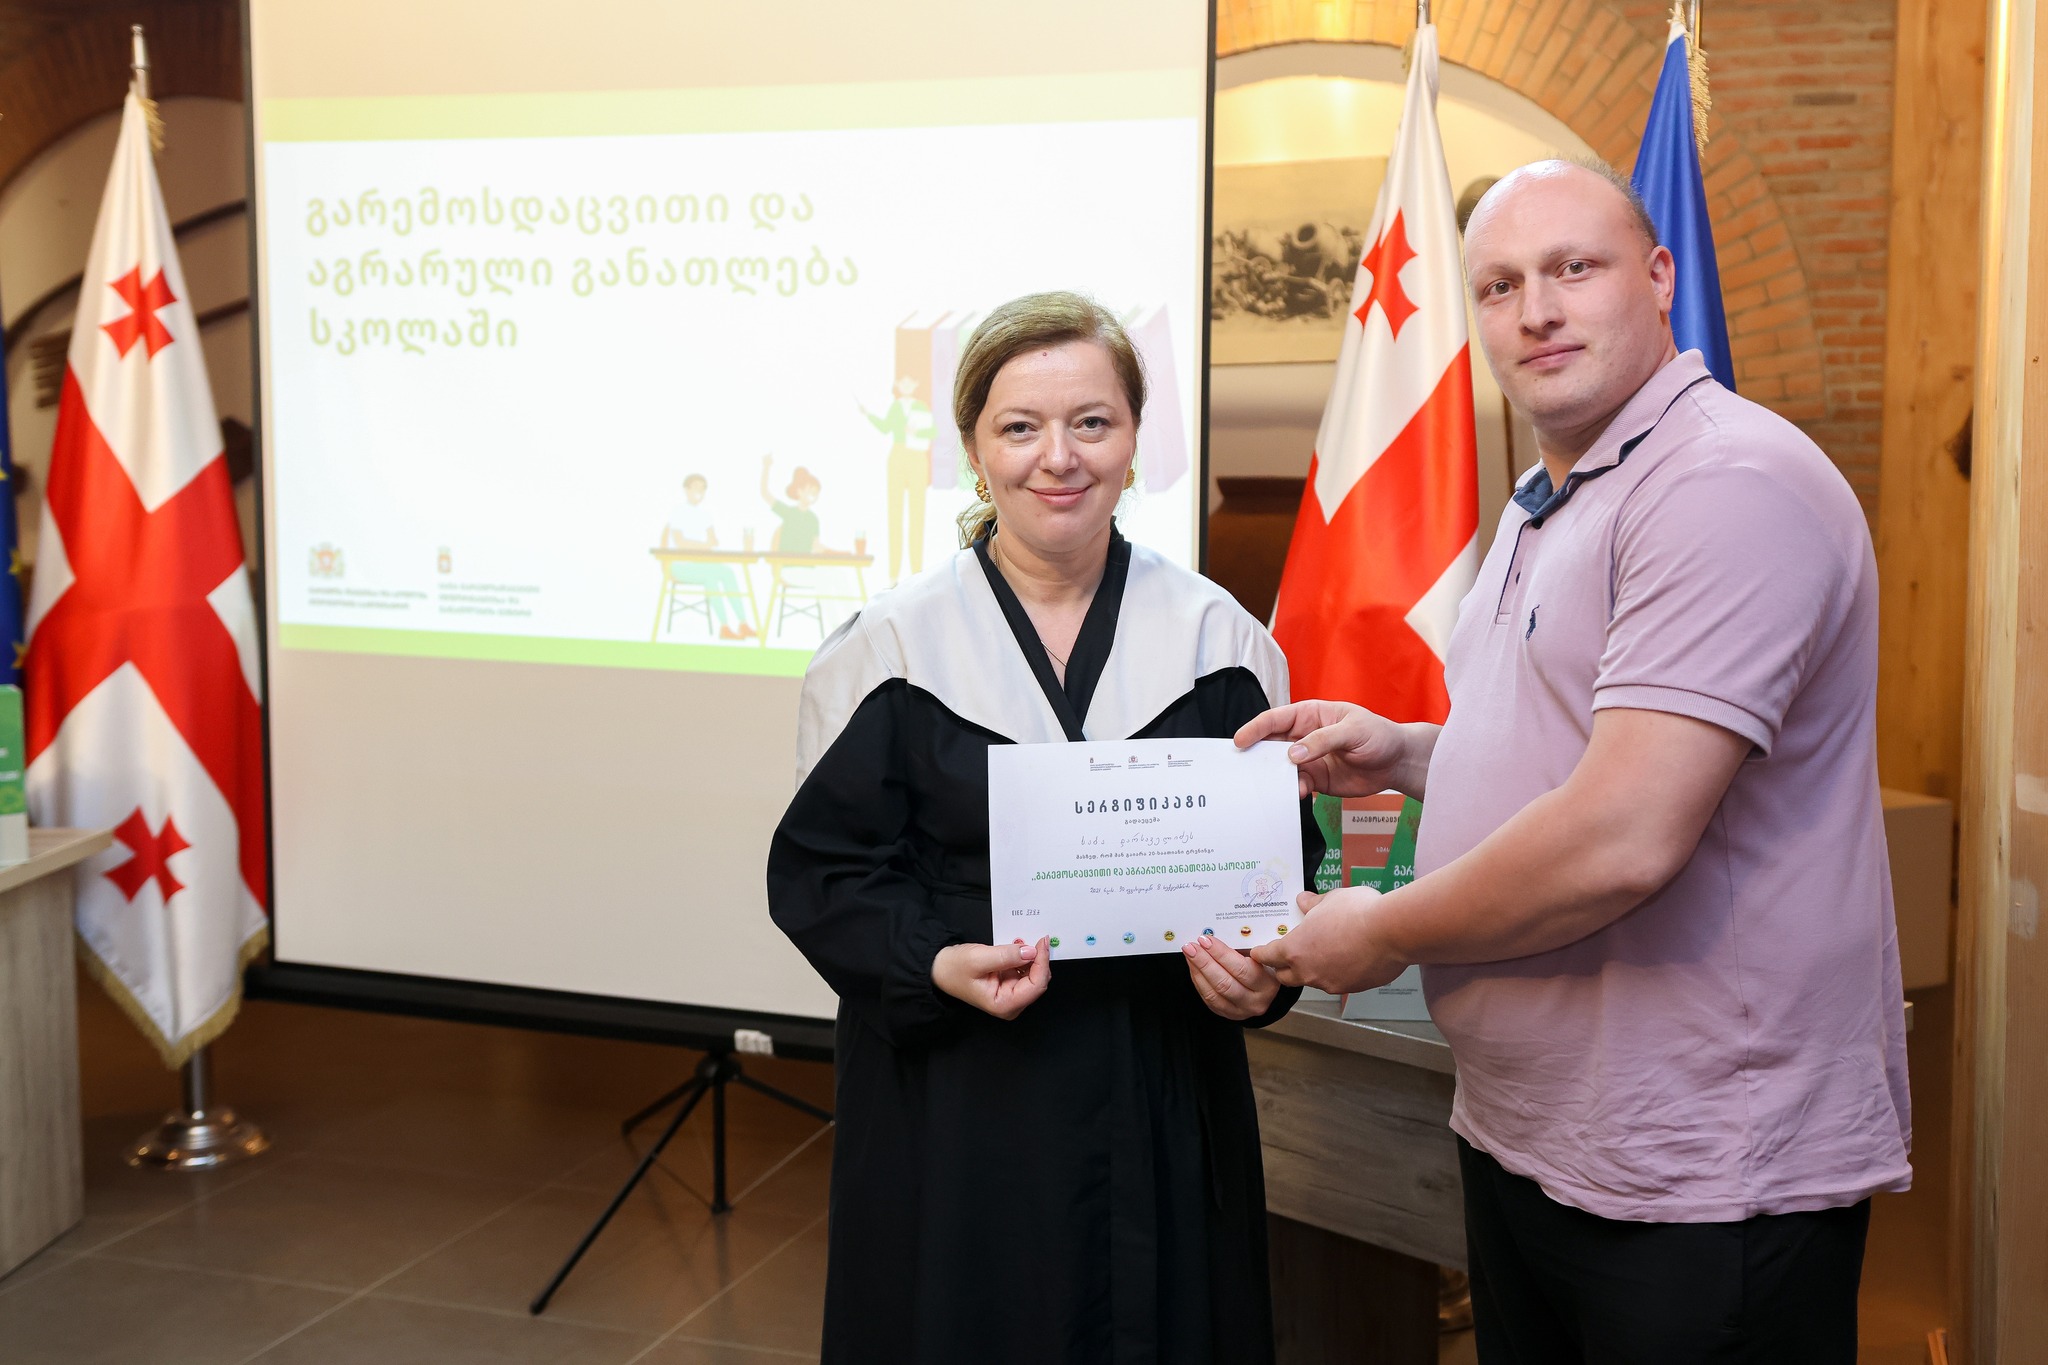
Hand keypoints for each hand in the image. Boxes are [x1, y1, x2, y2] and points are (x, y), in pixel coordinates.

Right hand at [932, 938, 1049, 1019]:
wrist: (938, 970)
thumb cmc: (953, 969)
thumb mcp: (978, 959)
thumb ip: (1006, 955)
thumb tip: (1031, 951)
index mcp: (1004, 1004)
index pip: (1036, 986)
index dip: (1042, 963)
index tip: (1042, 942)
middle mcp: (1011, 1004)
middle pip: (1038, 982)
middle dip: (1038, 960)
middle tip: (1036, 939)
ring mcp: (1011, 995)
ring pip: (1034, 976)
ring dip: (1031, 957)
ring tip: (1020, 941)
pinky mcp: (1009, 986)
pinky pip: (1024, 971)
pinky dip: (1024, 958)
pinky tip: (1016, 947)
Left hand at [1183, 933, 1280, 1019]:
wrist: (1264, 988)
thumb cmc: (1262, 966)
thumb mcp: (1259, 956)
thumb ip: (1242, 948)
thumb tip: (1214, 936)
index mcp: (1267, 985)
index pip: (1241, 969)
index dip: (1221, 954)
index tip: (1207, 940)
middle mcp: (1255, 1002)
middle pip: (1224, 983)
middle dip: (1204, 962)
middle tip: (1192, 946)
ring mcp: (1240, 1010)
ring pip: (1213, 993)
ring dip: (1198, 970)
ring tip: (1190, 953)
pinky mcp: (1226, 1013)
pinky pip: (1208, 998)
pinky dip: (1198, 979)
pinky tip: (1193, 965)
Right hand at [1234, 699, 1421, 798]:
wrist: (1397, 763)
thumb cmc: (1378, 736)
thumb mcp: (1353, 731)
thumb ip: (1323, 740)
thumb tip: (1293, 754)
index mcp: (1310, 715)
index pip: (1276, 719)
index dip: (1256, 729)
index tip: (1240, 741)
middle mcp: (1304, 736)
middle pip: (1272, 744)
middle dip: (1257, 755)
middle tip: (1243, 768)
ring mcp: (1308, 759)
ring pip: (1281, 768)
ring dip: (1275, 778)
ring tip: (1272, 786)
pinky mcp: (1316, 779)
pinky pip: (1297, 785)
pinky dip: (1293, 791)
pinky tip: (1297, 793)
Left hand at [1251, 886, 1403, 992]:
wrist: (1391, 932)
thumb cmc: (1358, 912)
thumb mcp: (1330, 899)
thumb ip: (1313, 904)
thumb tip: (1303, 901)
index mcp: (1295, 949)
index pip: (1268, 956)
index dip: (1262, 953)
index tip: (1258, 953)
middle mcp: (1308, 971)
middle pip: (1286, 976)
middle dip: (1283, 968)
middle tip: (1286, 956)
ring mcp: (1330, 983)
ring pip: (1313, 980)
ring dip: (1313, 970)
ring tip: (1323, 954)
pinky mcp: (1351, 988)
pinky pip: (1336, 982)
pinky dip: (1337, 973)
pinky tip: (1347, 959)